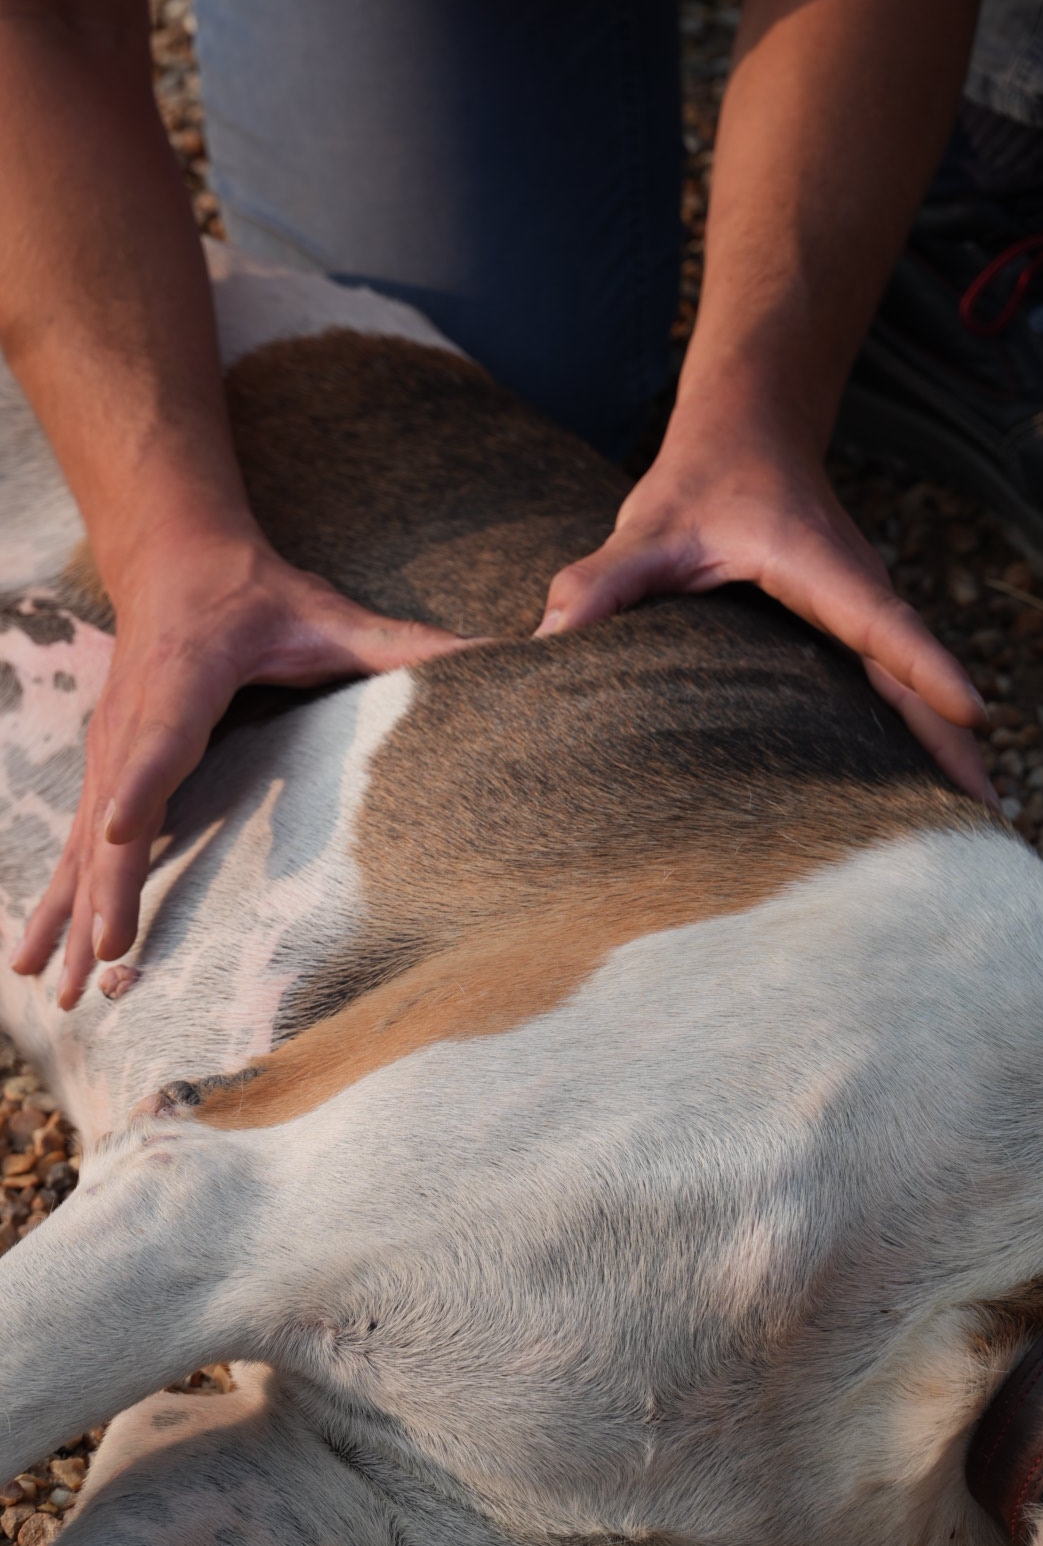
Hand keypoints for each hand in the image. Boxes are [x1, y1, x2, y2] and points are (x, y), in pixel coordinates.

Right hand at [11, 525, 471, 1007]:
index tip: (119, 833)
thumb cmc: (252, 591)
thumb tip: (494, 655)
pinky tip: (36, 959)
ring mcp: (108, 748)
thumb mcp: (324, 611)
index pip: (160, 737)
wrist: (171, 557)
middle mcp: (133, 719)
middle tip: (106, 959)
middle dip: (106, 888)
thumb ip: (400, 642)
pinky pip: (75, 844)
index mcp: (186, 678)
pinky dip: (57, 902)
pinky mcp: (102, 768)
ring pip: (81, 841)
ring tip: (54, 988)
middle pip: (112, 810)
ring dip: (68, 915)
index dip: (139, 784)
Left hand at [536, 420, 993, 805]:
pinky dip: (913, 725)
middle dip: (950, 742)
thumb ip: (603, 579)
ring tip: (969, 818)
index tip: (972, 716)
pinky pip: (890, 681)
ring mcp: (858, 612)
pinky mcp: (848, 627)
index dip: (924, 669)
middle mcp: (855, 592)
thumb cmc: (703, 477)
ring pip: (908, 684)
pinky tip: (915, 779)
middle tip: (986, 815)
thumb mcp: (650, 526)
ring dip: (941, 743)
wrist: (748, 429)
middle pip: (912, 675)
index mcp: (820, 567)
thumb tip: (549, 635)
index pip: (881, 623)